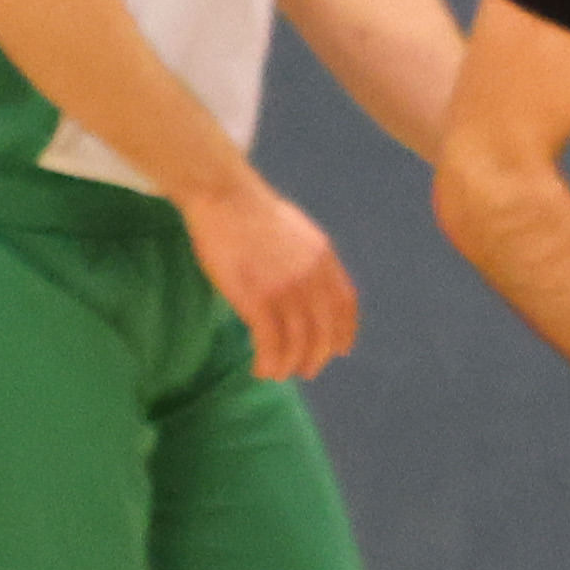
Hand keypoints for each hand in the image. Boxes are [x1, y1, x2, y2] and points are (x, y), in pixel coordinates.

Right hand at [185, 179, 359, 380]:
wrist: (224, 197)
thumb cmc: (250, 210)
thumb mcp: (296, 231)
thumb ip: (308, 259)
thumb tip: (308, 283)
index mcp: (324, 258)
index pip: (345, 305)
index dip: (344, 332)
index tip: (340, 351)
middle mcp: (311, 277)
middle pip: (323, 331)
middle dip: (316, 357)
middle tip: (306, 371)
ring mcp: (285, 289)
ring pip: (297, 343)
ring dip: (288, 365)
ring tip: (276, 372)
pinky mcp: (257, 299)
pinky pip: (270, 344)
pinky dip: (268, 363)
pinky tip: (260, 368)